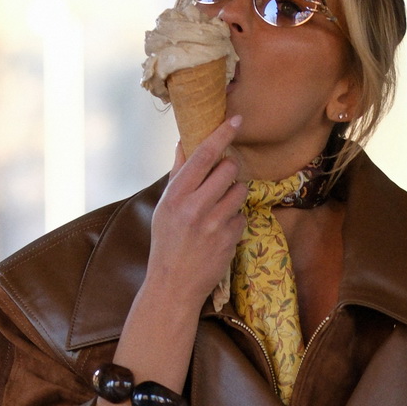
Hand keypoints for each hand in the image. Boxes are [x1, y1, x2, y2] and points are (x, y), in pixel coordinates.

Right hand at [146, 118, 247, 311]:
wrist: (173, 285)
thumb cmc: (166, 243)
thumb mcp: (164, 207)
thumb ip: (178, 175)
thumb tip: (185, 141)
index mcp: (175, 195)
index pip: (203, 154)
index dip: (222, 134)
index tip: (237, 120)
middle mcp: (195, 206)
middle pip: (228, 169)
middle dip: (229, 171)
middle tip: (220, 182)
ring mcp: (214, 224)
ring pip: (240, 191)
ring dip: (234, 195)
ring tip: (219, 209)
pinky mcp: (229, 239)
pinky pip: (242, 216)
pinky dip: (235, 221)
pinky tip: (220, 231)